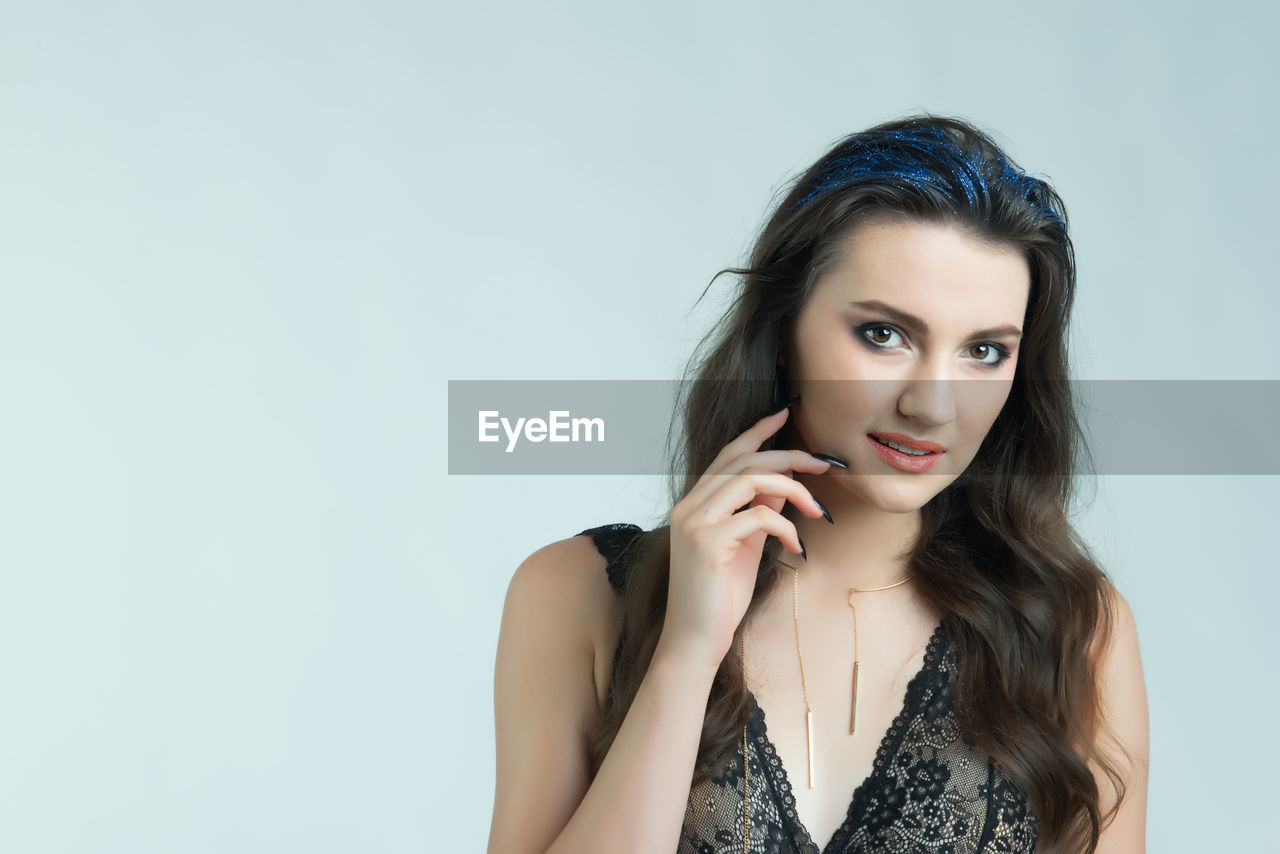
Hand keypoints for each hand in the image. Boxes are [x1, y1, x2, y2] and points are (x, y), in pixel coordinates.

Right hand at [659, 405, 830, 672]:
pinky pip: (756, 517)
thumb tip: (782, 484)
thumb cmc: (719, 598)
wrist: (694, 641)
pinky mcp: (706, 543)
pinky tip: (795, 545)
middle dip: (789, 456)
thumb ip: (757, 512)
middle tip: (825, 464)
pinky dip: (784, 526)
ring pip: (748, 480)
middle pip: (742, 460)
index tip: (786, 414)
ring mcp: (694, 523)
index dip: (757, 432)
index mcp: (695, 504)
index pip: (727, 455)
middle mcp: (689, 506)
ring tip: (816, 509)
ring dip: (792, 488)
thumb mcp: (745, 547)